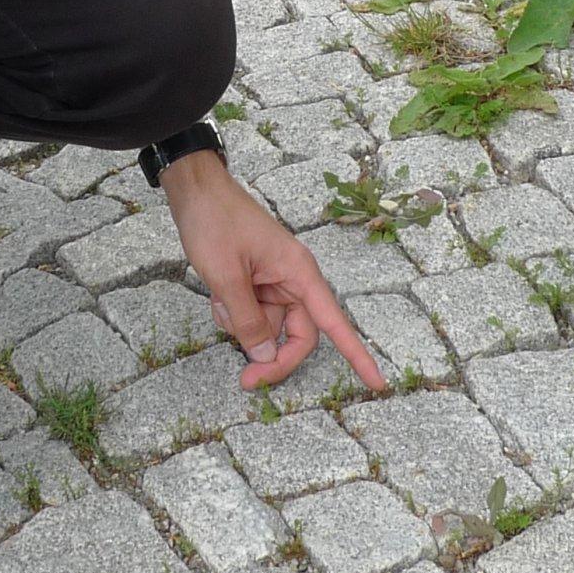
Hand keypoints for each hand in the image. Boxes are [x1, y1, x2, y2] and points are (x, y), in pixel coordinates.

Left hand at [163, 154, 388, 392]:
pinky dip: (235, 314)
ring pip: (270, 326)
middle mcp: (294, 279)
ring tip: (219, 301)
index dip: (356, 355)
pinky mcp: (257, 282)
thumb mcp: (227, 276)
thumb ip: (248, 320)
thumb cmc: (215, 222)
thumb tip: (266, 356)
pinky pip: (253, 314)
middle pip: (298, 334)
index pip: (334, 323)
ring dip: (244, 327)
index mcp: (299, 273)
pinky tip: (217, 297)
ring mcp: (275, 281)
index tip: (377, 382)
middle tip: (245, 381)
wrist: (196, 190)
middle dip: (271, 355)